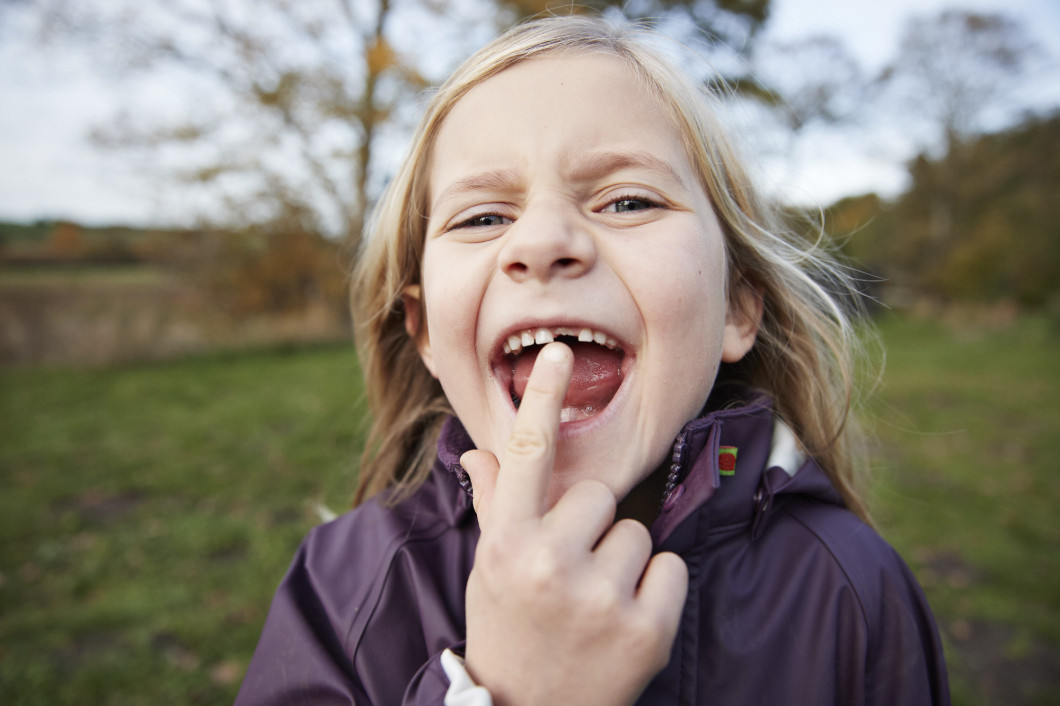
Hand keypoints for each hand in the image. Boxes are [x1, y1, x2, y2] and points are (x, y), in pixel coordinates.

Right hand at [460, 342, 687, 705]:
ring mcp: (598, 598)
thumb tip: (479, 453)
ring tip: (594, 606)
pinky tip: (624, 624)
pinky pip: (671, 569)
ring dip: (623, 564)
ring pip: (637, 533)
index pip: (525, 456)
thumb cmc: (508, 632)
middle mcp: (547, 563)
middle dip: (591, 527)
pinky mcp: (645, 630)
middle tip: (571, 574)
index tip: (560, 354)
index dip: (542, 399)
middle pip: (598, 496)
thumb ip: (494, 507)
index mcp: (506, 543)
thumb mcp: (489, 571)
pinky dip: (657, 593)